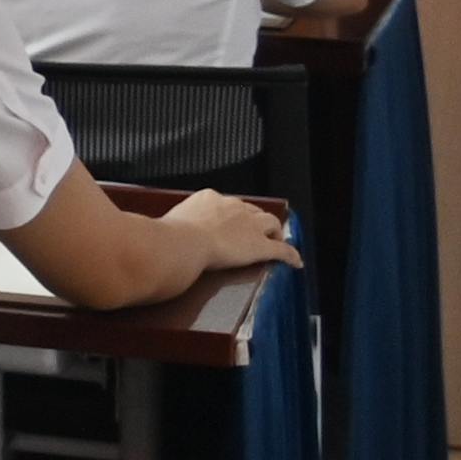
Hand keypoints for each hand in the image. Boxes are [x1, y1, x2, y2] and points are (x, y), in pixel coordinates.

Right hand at [172, 189, 298, 275]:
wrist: (182, 243)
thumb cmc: (170, 235)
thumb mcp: (170, 220)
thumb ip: (175, 221)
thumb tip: (165, 228)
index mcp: (209, 198)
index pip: (226, 203)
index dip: (232, 213)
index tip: (230, 220)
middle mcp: (232, 206)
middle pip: (251, 210)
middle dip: (255, 219)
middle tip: (256, 229)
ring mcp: (249, 225)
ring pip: (270, 223)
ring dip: (273, 231)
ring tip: (275, 239)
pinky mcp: (260, 246)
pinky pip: (281, 250)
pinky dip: (290, 255)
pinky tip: (295, 261)